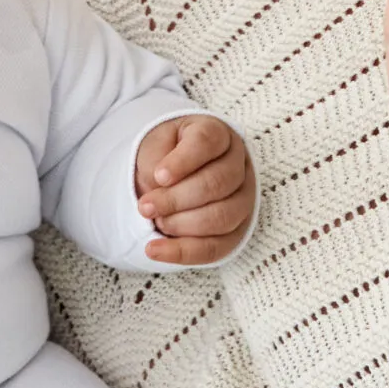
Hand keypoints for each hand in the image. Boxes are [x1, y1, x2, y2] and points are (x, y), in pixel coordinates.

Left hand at [134, 114, 254, 264]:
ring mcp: (242, 200)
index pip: (207, 142)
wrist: (171, 174)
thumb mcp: (156, 146)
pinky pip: (215, 248)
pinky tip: (154, 250)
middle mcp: (238, 166)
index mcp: (218, 134)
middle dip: (176, 199)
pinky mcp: (235, 231)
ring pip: (221, 217)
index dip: (183, 161)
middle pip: (217, 183)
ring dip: (181, 224)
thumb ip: (156, 162)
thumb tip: (158, 193)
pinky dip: (182, 252)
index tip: (158, 176)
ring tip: (156, 221)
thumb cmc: (165, 155)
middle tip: (145, 206)